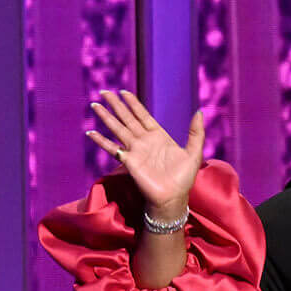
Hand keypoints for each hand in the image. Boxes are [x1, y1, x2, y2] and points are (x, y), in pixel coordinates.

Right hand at [85, 89, 204, 216]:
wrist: (173, 198)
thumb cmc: (184, 178)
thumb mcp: (194, 152)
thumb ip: (196, 132)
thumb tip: (199, 112)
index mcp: (158, 135)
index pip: (142, 115)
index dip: (133, 103)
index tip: (123, 92)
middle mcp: (144, 140)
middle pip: (127, 118)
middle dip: (115, 105)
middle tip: (104, 91)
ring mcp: (135, 150)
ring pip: (117, 128)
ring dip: (106, 117)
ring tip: (95, 105)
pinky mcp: (128, 161)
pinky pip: (112, 148)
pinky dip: (101, 141)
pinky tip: (91, 133)